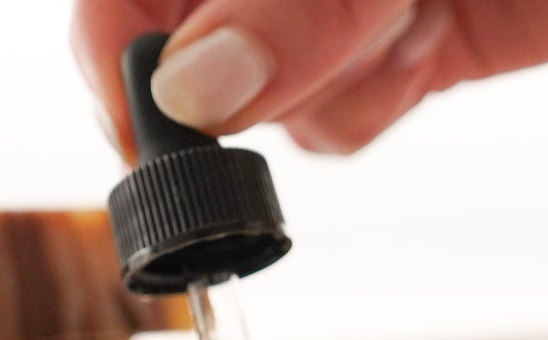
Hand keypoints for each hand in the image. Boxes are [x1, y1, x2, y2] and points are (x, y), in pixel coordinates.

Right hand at [73, 0, 547, 155]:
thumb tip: (195, 88)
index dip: (120, 52)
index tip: (160, 116)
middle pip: (181, 53)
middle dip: (253, 68)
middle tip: (360, 25)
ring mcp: (321, 1)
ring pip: (255, 99)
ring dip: (328, 80)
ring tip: (412, 9)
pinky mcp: (388, 40)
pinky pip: (330, 119)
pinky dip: (368, 102)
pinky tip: (427, 35)